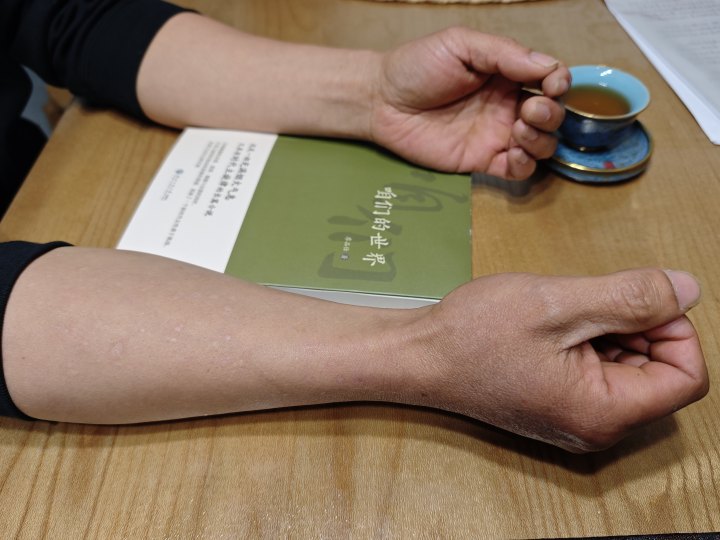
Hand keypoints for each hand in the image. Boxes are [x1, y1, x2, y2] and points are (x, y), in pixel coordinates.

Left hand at [370, 27, 569, 179]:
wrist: (381, 101)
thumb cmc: (417, 66)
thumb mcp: (461, 45)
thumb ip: (504, 53)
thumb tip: (548, 66)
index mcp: (506, 73)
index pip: (549, 79)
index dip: (559, 82)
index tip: (551, 84)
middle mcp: (506, 104)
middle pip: (551, 114)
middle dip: (551, 113)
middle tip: (530, 110)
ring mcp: (494, 135)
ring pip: (540, 144)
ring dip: (541, 139)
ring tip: (518, 129)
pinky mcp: (480, 161)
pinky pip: (516, 170)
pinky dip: (525, 165)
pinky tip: (514, 153)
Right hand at [409, 269, 707, 451]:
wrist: (419, 356)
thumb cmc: (474, 334)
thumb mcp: (556, 303)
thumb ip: (629, 296)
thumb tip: (688, 288)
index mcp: (603, 412)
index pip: (687, 376)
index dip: (675, 329)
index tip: (637, 298)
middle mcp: (596, 428)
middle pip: (660, 373)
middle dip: (640, 326)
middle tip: (591, 300)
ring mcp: (576, 420)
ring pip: (629, 369)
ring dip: (613, 330)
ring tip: (565, 311)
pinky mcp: (559, 406)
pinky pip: (599, 374)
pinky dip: (592, 341)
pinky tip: (556, 324)